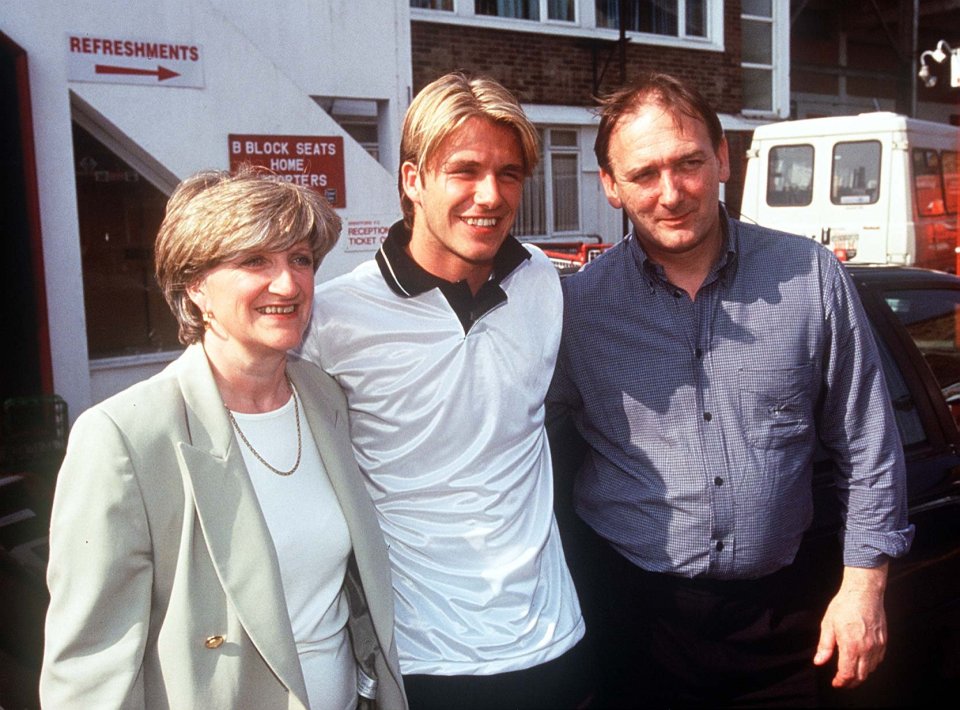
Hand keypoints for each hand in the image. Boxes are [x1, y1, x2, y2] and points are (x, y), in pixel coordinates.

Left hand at [813, 564, 888, 687]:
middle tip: (842, 682)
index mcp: (851, 646)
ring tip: (851, 674)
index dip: (841, 682)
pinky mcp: (884, 641)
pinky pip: (879, 660)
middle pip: (861, 676)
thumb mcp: (828, 624)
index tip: (835, 683)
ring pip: (871, 669)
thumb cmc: (844, 606)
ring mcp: (877, 645)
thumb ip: (824, 646)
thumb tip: (818, 662)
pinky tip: (863, 663)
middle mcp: (867, 649)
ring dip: (861, 675)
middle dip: (851, 683)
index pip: (847, 673)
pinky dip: (871, 665)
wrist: (863, 592)